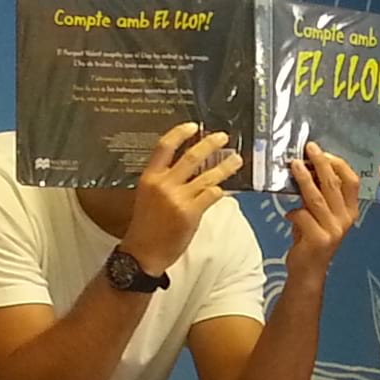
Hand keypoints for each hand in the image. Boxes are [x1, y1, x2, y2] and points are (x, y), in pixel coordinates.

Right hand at [123, 124, 241, 274]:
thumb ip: (164, 180)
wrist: (143, 253)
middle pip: (191, 156)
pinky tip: (223, 190)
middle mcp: (163, 184)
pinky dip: (219, 191)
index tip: (193, 125)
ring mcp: (178, 198)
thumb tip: (187, 167)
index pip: (164, 146)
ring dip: (225, 166)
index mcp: (149, 177)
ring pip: (208, 176)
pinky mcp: (191, 212)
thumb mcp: (147, 196)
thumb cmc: (145, 226)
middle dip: (210, 144)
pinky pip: (212, 195)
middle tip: (223, 137)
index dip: (180, 133)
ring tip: (236, 160)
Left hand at [281, 143, 363, 279]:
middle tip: (309, 148)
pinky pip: (303, 216)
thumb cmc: (312, 239)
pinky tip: (288, 214)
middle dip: (321, 163)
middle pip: (334, 184)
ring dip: (304, 179)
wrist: (309, 271)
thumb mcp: (320, 216)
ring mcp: (333, 230)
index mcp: (350, 211)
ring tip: (295, 165)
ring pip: (316, 197)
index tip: (323, 151)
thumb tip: (306, 168)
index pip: (351, 181)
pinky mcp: (318, 239)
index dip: (338, 164)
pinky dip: (293, 212)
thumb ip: (319, 196)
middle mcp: (345, 219)